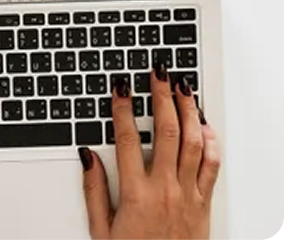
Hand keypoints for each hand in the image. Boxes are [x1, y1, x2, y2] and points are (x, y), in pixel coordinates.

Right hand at [79, 68, 220, 239]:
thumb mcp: (101, 230)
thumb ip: (93, 190)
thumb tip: (87, 156)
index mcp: (137, 194)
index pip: (127, 139)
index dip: (122, 110)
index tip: (121, 89)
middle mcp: (166, 190)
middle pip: (167, 131)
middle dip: (162, 97)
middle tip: (158, 75)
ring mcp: (188, 195)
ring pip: (194, 143)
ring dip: (189, 111)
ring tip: (183, 89)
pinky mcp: (204, 203)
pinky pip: (212, 166)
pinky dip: (211, 142)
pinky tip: (205, 125)